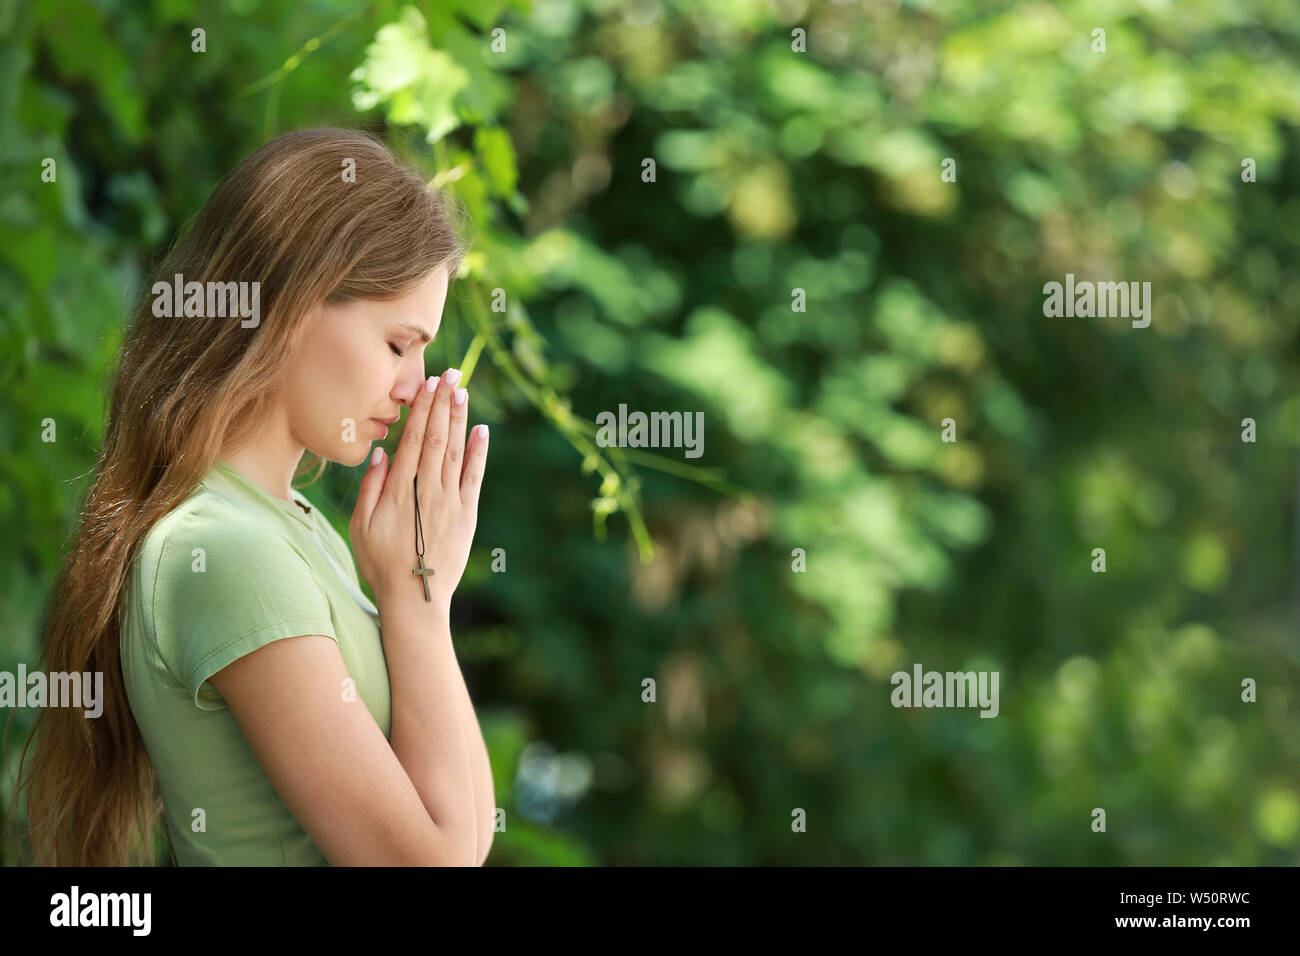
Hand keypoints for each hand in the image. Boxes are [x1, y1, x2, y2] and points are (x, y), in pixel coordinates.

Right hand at [349, 368, 489, 615]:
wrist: (415, 598)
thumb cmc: (380, 563)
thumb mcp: (360, 526)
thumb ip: (371, 487)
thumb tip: (382, 452)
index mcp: (398, 490)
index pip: (413, 439)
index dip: (422, 409)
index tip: (427, 384)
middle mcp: (427, 490)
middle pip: (437, 437)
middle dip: (444, 403)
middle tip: (451, 373)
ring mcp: (450, 501)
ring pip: (456, 451)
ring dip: (460, 419)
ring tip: (463, 391)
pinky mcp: (467, 515)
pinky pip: (475, 476)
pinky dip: (479, 452)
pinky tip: (482, 430)